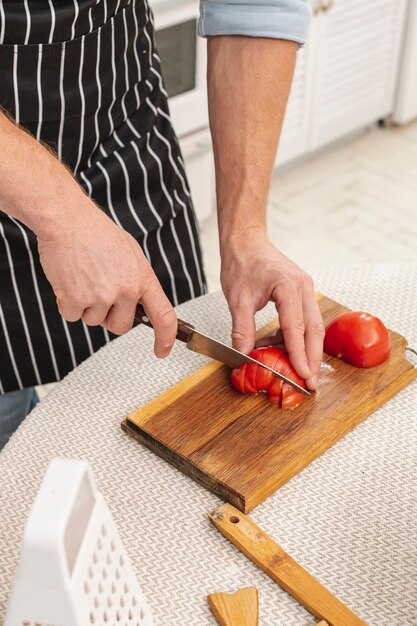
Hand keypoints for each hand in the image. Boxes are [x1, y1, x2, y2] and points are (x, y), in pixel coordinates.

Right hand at [37, 196, 176, 357]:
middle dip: (109, 317)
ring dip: (85, 307)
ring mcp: (101, 296)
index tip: (162, 350)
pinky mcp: (76, 299)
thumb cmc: (96, 233)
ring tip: (83, 278)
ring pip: (94, 321)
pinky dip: (66, 303)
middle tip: (99, 294)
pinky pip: (71, 316)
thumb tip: (138, 304)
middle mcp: (125, 290)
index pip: (164, 316)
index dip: (165, 338)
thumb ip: (137, 280)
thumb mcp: (130, 253)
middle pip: (121, 327)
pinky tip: (68, 281)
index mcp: (142, 279)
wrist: (68, 220)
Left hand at [220, 229, 323, 389]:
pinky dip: (293, 337)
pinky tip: (277, 347)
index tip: (302, 375)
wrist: (246, 242)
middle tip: (310, 383)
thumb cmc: (242, 263)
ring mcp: (305, 290)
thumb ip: (242, 329)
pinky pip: (302, 320)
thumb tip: (244, 355)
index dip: (300, 354)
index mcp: (288, 286)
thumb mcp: (237, 298)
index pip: (296, 327)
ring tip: (295, 370)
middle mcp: (303, 287)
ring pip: (311, 327)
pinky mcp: (300, 294)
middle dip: (312, 359)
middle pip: (314, 330)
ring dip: (304, 350)